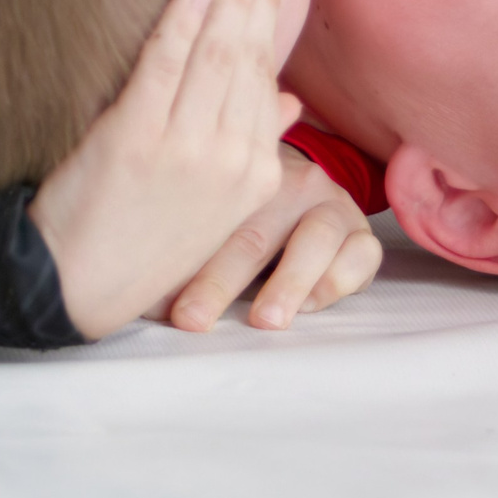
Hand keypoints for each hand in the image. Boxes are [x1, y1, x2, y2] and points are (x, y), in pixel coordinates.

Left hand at [28, 0, 291, 338]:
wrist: (77, 284)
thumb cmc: (141, 239)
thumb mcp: (215, 206)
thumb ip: (252, 147)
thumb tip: (290, 101)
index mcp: (254, 176)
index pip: (267, 81)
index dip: (268, 22)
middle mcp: (230, 161)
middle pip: (248, 60)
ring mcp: (186, 151)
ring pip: (215, 58)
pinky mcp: (136, 141)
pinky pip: (163, 68)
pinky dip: (178, 26)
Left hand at [162, 146, 384, 332]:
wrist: (306, 199)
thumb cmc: (241, 220)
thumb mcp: (210, 225)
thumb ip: (178, 247)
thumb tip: (134, 293)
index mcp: (246, 177)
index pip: (215, 223)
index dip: (193, 268)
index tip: (173, 310)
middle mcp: (294, 184)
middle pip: (258, 234)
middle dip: (224, 282)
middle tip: (196, 320)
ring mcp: (333, 207)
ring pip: (316, 239)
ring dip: (290, 281)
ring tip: (266, 319)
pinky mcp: (363, 235)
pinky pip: (361, 255)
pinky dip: (338, 280)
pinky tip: (312, 304)